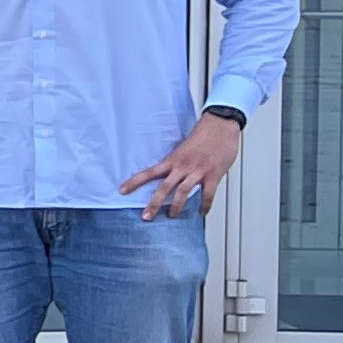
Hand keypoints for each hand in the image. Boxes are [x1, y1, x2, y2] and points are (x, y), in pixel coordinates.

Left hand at [121, 111, 241, 218]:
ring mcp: (198, 171)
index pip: (149, 172)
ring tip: (172, 216)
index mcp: (172, 159)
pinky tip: (201, 213)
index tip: (122, 190)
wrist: (220, 125)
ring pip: (183, 193)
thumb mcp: (182, 148)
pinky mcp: (213, 174)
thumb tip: (172, 174)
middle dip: (154, 204)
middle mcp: (182, 166)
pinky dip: (205, 205)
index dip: (134, 182)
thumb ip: (177, 162)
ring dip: (176, 207)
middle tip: (146, 217)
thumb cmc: (203, 134)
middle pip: (164, 188)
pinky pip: (208, 194)